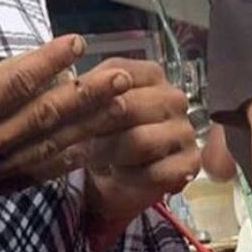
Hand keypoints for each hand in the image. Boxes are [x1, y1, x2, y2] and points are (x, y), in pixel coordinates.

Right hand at [0, 35, 138, 243]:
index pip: (14, 84)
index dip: (48, 62)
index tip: (76, 42)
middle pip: (46, 115)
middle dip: (87, 95)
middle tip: (122, 74)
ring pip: (51, 145)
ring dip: (90, 126)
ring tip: (122, 107)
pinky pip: (37, 173)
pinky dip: (67, 160)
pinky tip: (91, 148)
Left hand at [80, 60, 199, 251]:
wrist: (119, 173)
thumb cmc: (103, 131)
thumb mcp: (90, 105)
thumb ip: (82, 89)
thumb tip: (63, 83)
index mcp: (150, 74)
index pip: (117, 75)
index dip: (87, 94)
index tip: (60, 109)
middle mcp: (173, 97)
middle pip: (127, 107)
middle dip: (93, 127)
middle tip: (68, 141)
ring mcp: (185, 130)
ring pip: (140, 140)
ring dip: (108, 153)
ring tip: (90, 157)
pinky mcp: (190, 163)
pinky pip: (155, 171)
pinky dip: (130, 177)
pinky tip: (118, 175)